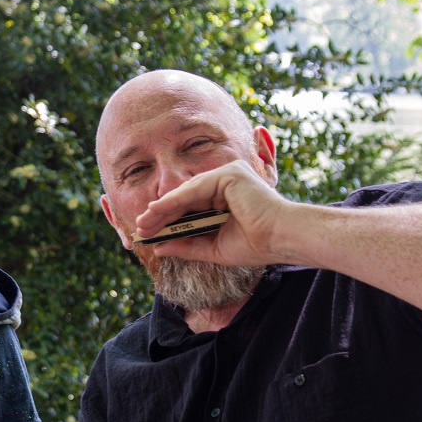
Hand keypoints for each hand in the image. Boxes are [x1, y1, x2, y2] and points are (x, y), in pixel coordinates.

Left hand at [135, 159, 291, 266]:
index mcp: (225, 196)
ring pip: (186, 194)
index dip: (167, 220)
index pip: (189, 207)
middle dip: (160, 215)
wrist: (282, 240)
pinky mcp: (228, 173)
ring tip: (143, 224)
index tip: (148, 234)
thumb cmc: (257, 245)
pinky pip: (193, 189)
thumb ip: (187, 245)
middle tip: (140, 229)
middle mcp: (226, 181)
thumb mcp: (213, 248)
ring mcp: (227, 174)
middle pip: (184, 199)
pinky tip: (156, 212)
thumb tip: (159, 247)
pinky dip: (173, 202)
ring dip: (161, 209)